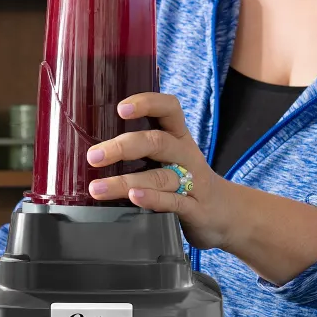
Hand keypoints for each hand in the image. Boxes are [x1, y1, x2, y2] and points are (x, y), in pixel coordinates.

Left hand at [83, 92, 243, 250]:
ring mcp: (192, 181)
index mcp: (179, 136)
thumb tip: (96, 145)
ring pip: (159, 176)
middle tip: (93, 157)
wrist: (223, 213)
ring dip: (125, 182)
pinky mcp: (194, 208)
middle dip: (123, 147)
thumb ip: (142, 147)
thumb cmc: (186, 181)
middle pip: (157, 142)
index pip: (169, 108)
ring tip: (98, 188)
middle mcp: (186, 155)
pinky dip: (153, 199)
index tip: (121, 108)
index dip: (147, 103)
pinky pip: (173, 201)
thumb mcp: (170, 157)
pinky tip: (134, 198)